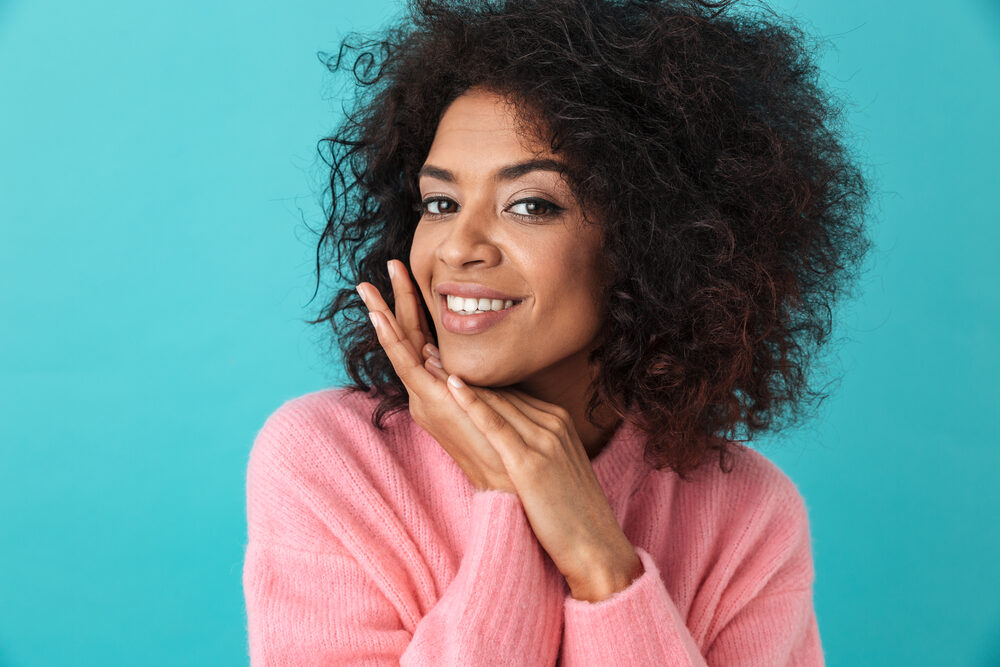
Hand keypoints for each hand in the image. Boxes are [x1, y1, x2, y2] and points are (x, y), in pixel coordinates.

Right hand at [356, 259, 516, 493]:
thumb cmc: (509, 444)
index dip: (413, 310)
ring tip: (366, 287)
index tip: (406, 279)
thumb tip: (476, 360)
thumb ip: (481, 380)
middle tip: (381, 270)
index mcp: (440, 389)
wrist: (512, 482)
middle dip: (392, 302)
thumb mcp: (494, 402)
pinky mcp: (428, 404)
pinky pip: (404, 364)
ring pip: (398, 348)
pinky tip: (379, 316)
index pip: (422, 341)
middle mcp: (426, 392)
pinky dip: (390, 339)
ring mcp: (424, 398)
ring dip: (382, 315)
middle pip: (406, 338)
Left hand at [444, 376, 643, 600]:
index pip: (510, 393)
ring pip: (495, 401)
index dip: (476, 377)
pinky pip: (496, 425)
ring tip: (428, 358)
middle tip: (429, 350)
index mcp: (557, 422)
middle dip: (462, 371)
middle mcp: (552, 424)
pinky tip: (451, 384)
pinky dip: (472, 402)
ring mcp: (543, 441)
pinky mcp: (530, 462)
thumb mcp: (555, 468)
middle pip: (499, 391)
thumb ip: (533, 445)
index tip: (446, 360)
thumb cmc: (570, 515)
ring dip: (458, 378)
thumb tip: (505, 440)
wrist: (595, 547)